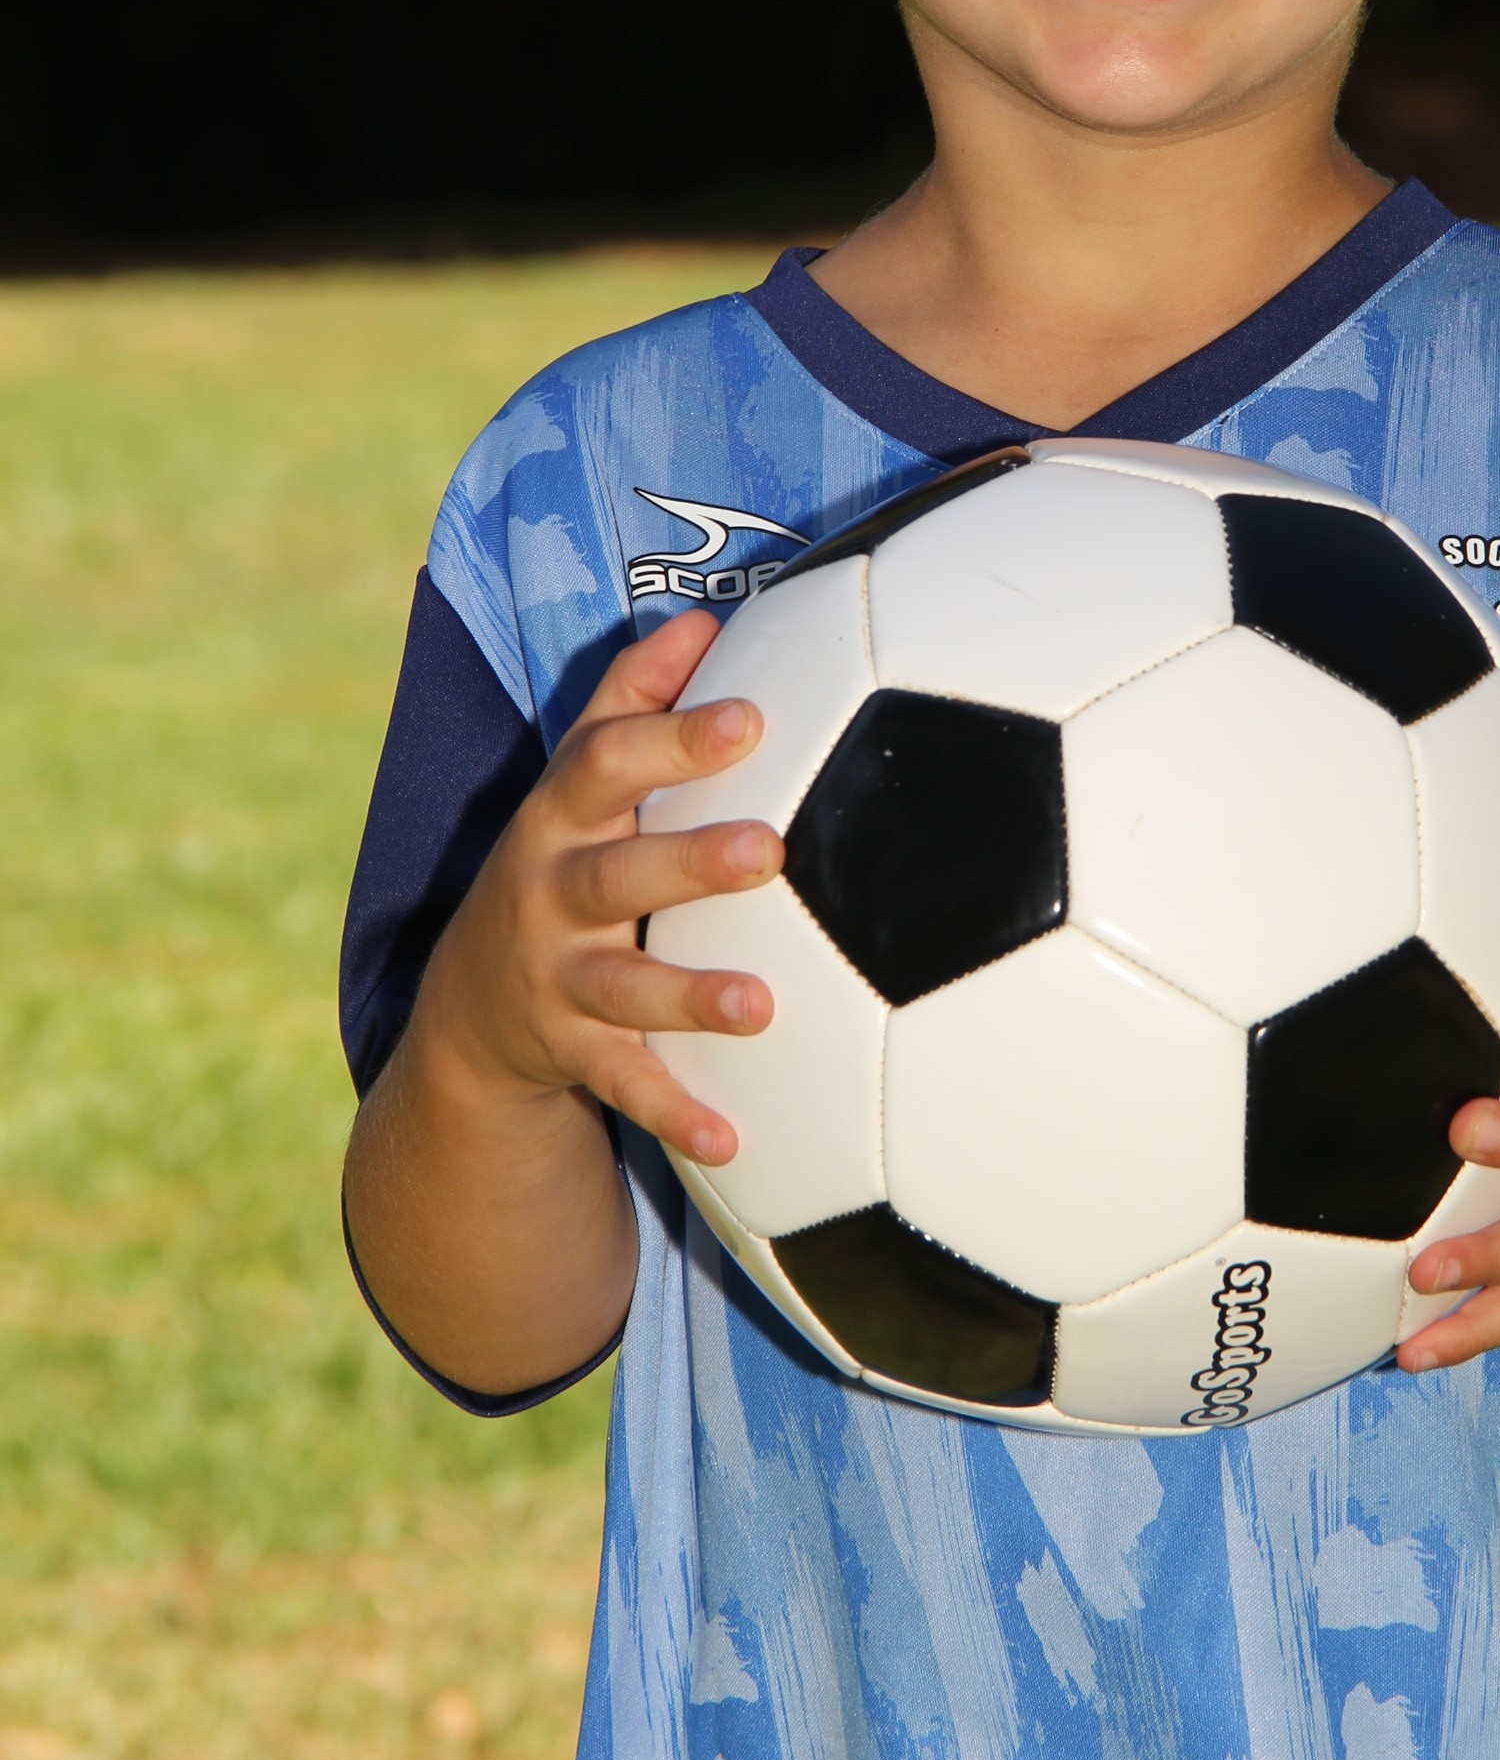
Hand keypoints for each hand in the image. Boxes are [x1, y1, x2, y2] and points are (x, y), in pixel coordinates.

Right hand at [411, 606, 779, 1170]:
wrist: (468, 1012)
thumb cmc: (560, 862)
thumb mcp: (576, 784)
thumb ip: (632, 703)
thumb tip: (704, 619)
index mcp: (560, 819)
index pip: (605, 764)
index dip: (674, 739)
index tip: (751, 717)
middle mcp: (549, 897)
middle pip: (615, 875)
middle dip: (689, 863)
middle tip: (771, 851)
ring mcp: (556, 982)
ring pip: (622, 991)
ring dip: (691, 997)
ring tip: (760, 1006)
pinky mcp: (570, 1056)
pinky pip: (626, 1089)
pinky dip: (676, 1114)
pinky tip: (733, 1139)